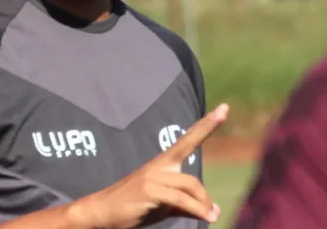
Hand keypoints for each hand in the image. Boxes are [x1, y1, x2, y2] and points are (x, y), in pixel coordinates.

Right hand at [71, 104, 228, 228]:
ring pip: (189, 187)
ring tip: (208, 220)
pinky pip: (181, 200)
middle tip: (215, 212)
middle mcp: (158, 165)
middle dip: (205, 195)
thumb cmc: (134, 207)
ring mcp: (153, 176)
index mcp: (162, 164)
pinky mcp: (149, 190)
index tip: (224, 108)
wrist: (102, 212)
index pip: (188, 139)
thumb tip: (213, 211)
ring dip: (202, 206)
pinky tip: (206, 218)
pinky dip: (197, 210)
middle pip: (192, 177)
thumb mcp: (163, 204)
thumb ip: (186, 204)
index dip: (206, 124)